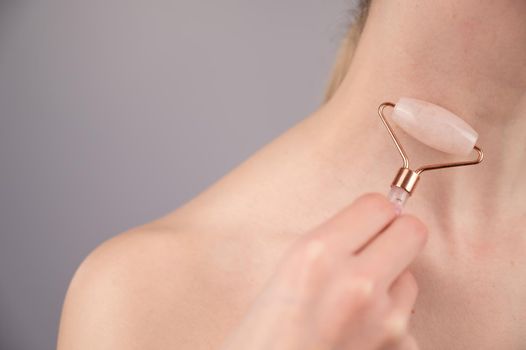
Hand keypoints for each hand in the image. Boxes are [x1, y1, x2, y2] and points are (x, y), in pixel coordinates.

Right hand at [219, 193, 427, 349]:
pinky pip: (405, 318)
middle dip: (396, 236)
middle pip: (412, 230)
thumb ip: (331, 243)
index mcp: (318, 254)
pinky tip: (358, 334)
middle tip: (375, 250)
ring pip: (411, 278)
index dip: (373, 213)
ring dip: (390, 284)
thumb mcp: (288, 271)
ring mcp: (385, 320)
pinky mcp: (401, 348)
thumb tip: (374, 222)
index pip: (378, 204)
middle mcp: (357, 283)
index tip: (367, 223)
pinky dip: (388, 322)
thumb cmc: (266, 334)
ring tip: (354, 305)